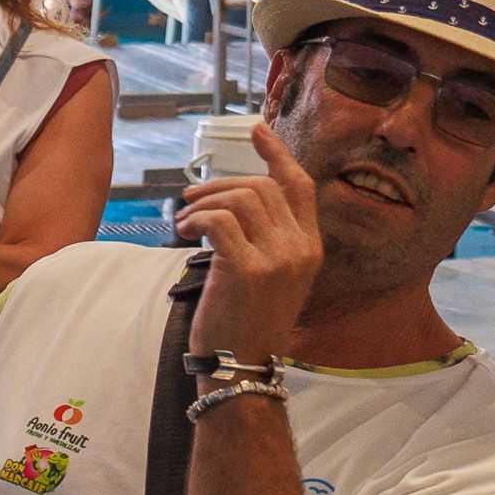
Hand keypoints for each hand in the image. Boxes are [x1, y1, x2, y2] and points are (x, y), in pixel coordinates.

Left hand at [171, 123, 323, 364]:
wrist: (242, 365)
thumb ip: (267, 238)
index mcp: (310, 247)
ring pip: (239, 199)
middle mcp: (300, 249)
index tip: (256, 130)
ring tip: (184, 222)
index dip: (277, 154)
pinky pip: (219, 221)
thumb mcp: (272, 275)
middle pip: (260, 187)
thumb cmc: (247, 321)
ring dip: (202, 203)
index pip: (299, 186)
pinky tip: (185, 232)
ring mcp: (277, 259)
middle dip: (219, 186)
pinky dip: (196, 219)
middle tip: (190, 200)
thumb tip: (233, 200)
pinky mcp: (248, 270)